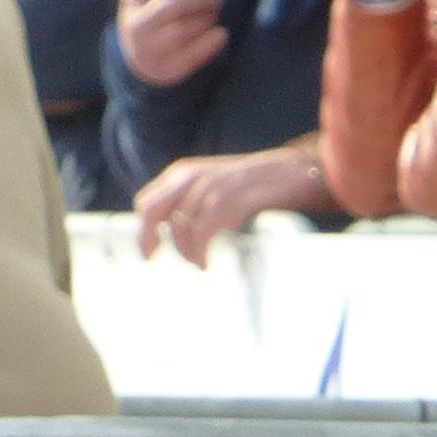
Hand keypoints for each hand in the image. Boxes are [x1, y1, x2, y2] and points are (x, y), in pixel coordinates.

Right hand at [116, 0, 225, 86]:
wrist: (139, 63)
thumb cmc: (153, 15)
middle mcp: (137, 25)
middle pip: (174, 4)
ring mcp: (150, 51)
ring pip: (182, 30)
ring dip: (206, 18)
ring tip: (216, 12)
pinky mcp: (166, 71)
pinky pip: (191, 57)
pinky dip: (210, 44)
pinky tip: (221, 34)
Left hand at [135, 138, 326, 261]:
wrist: (292, 172)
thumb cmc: (253, 187)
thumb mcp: (213, 187)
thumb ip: (190, 203)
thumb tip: (171, 234)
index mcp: (184, 173)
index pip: (147, 202)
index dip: (143, 230)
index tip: (149, 252)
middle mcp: (193, 176)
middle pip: (152, 211)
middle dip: (148, 239)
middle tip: (154, 260)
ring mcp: (212, 187)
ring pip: (180, 227)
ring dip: (186, 252)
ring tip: (199, 263)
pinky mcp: (232, 200)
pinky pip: (204, 232)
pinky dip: (201, 252)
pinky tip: (207, 262)